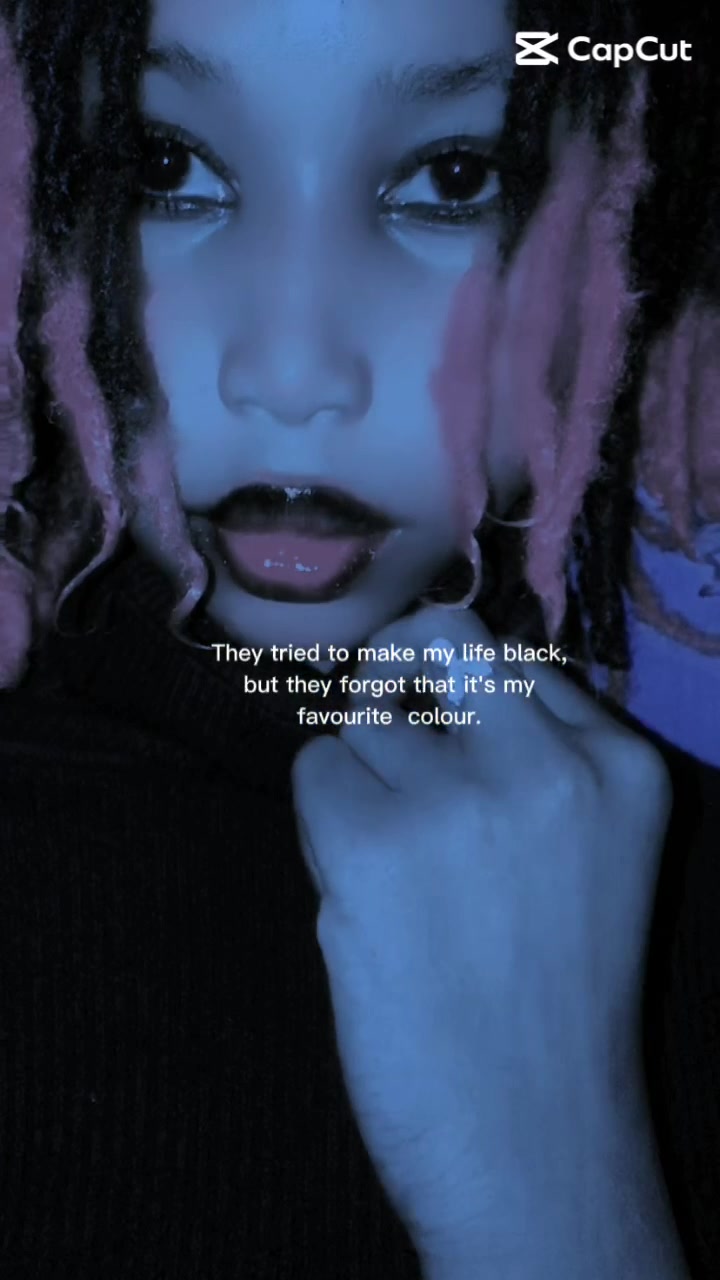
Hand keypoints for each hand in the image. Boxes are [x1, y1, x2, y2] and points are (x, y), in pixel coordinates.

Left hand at [291, 605, 671, 1267]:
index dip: (464, 695)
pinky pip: (316, 772)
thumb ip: (534, 764)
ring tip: (399, 870)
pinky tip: (366, 894)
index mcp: (620, 764)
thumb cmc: (552, 1001)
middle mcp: (548, 763)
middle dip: (399, 671)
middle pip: (440, 639)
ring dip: (364, 780)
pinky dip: (325, 825)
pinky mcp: (373, 842)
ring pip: (363, 718)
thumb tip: (432, 688)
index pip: (519, 660)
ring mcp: (461, 799)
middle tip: (385, 725)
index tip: (445, 734)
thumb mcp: (592, 853)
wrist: (532, 1138)